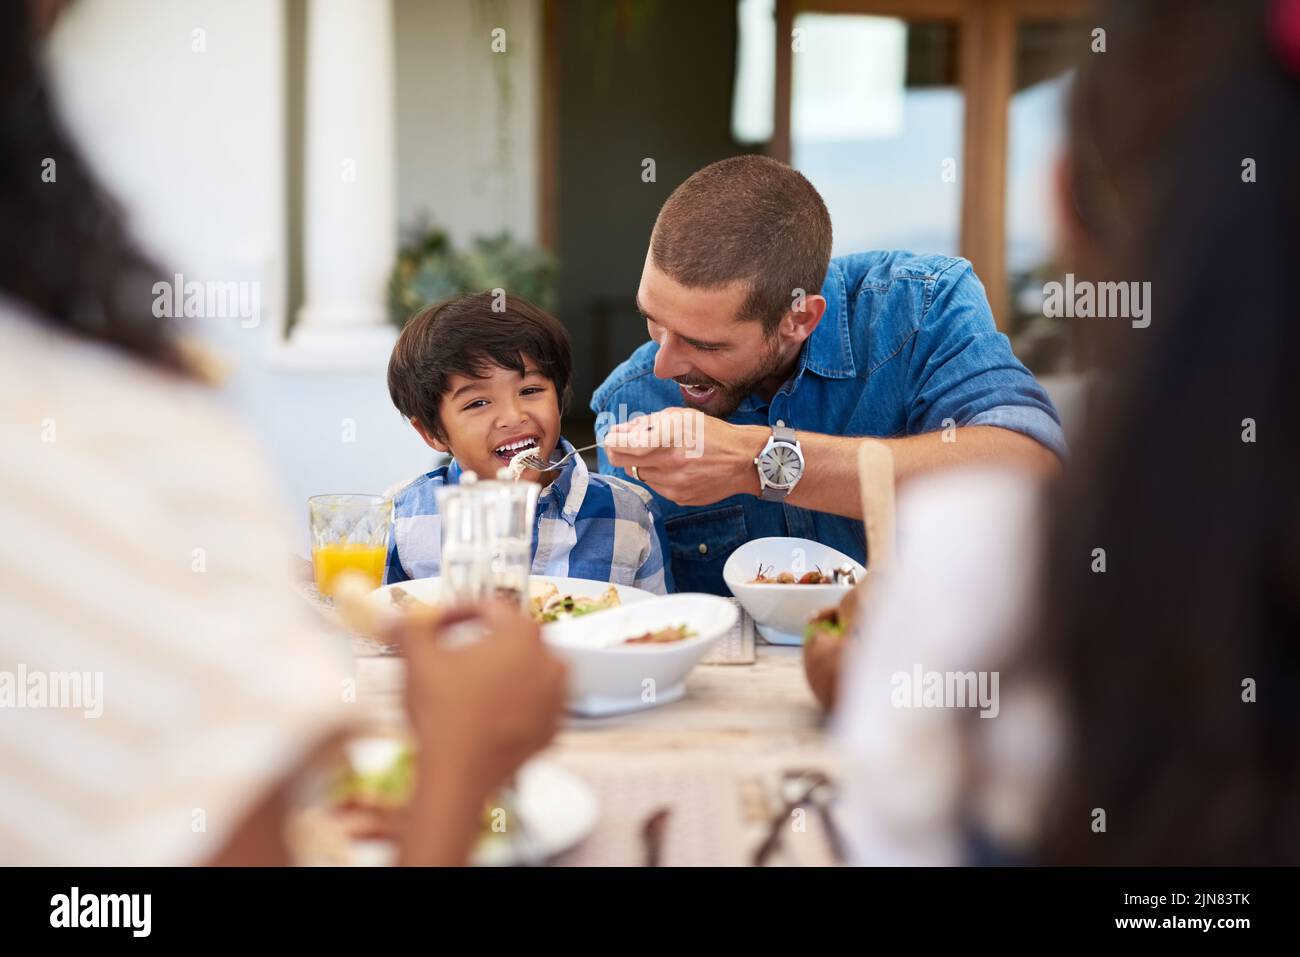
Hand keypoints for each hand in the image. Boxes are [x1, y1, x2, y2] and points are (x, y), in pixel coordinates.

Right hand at [399, 601, 566, 796]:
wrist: (458, 775)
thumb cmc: (442, 713)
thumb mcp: (419, 662)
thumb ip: (409, 630)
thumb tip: (392, 617)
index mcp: (523, 635)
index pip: (490, 609)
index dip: (457, 613)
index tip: (436, 626)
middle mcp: (550, 661)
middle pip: (513, 639)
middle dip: (483, 642)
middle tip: (454, 655)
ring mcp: (556, 698)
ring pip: (527, 672)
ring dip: (502, 673)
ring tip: (470, 685)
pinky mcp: (552, 729)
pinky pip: (534, 705)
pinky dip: (514, 703)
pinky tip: (486, 712)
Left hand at [604, 407, 766, 505]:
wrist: (743, 461)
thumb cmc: (712, 434)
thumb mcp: (680, 417)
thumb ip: (647, 423)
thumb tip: (620, 431)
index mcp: (668, 439)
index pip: (621, 445)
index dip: (611, 440)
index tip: (612, 436)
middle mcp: (668, 464)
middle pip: (622, 463)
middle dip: (619, 452)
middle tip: (625, 445)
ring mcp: (673, 484)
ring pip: (639, 474)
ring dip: (643, 463)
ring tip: (663, 454)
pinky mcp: (679, 497)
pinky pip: (656, 486)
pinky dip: (659, 476)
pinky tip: (676, 467)